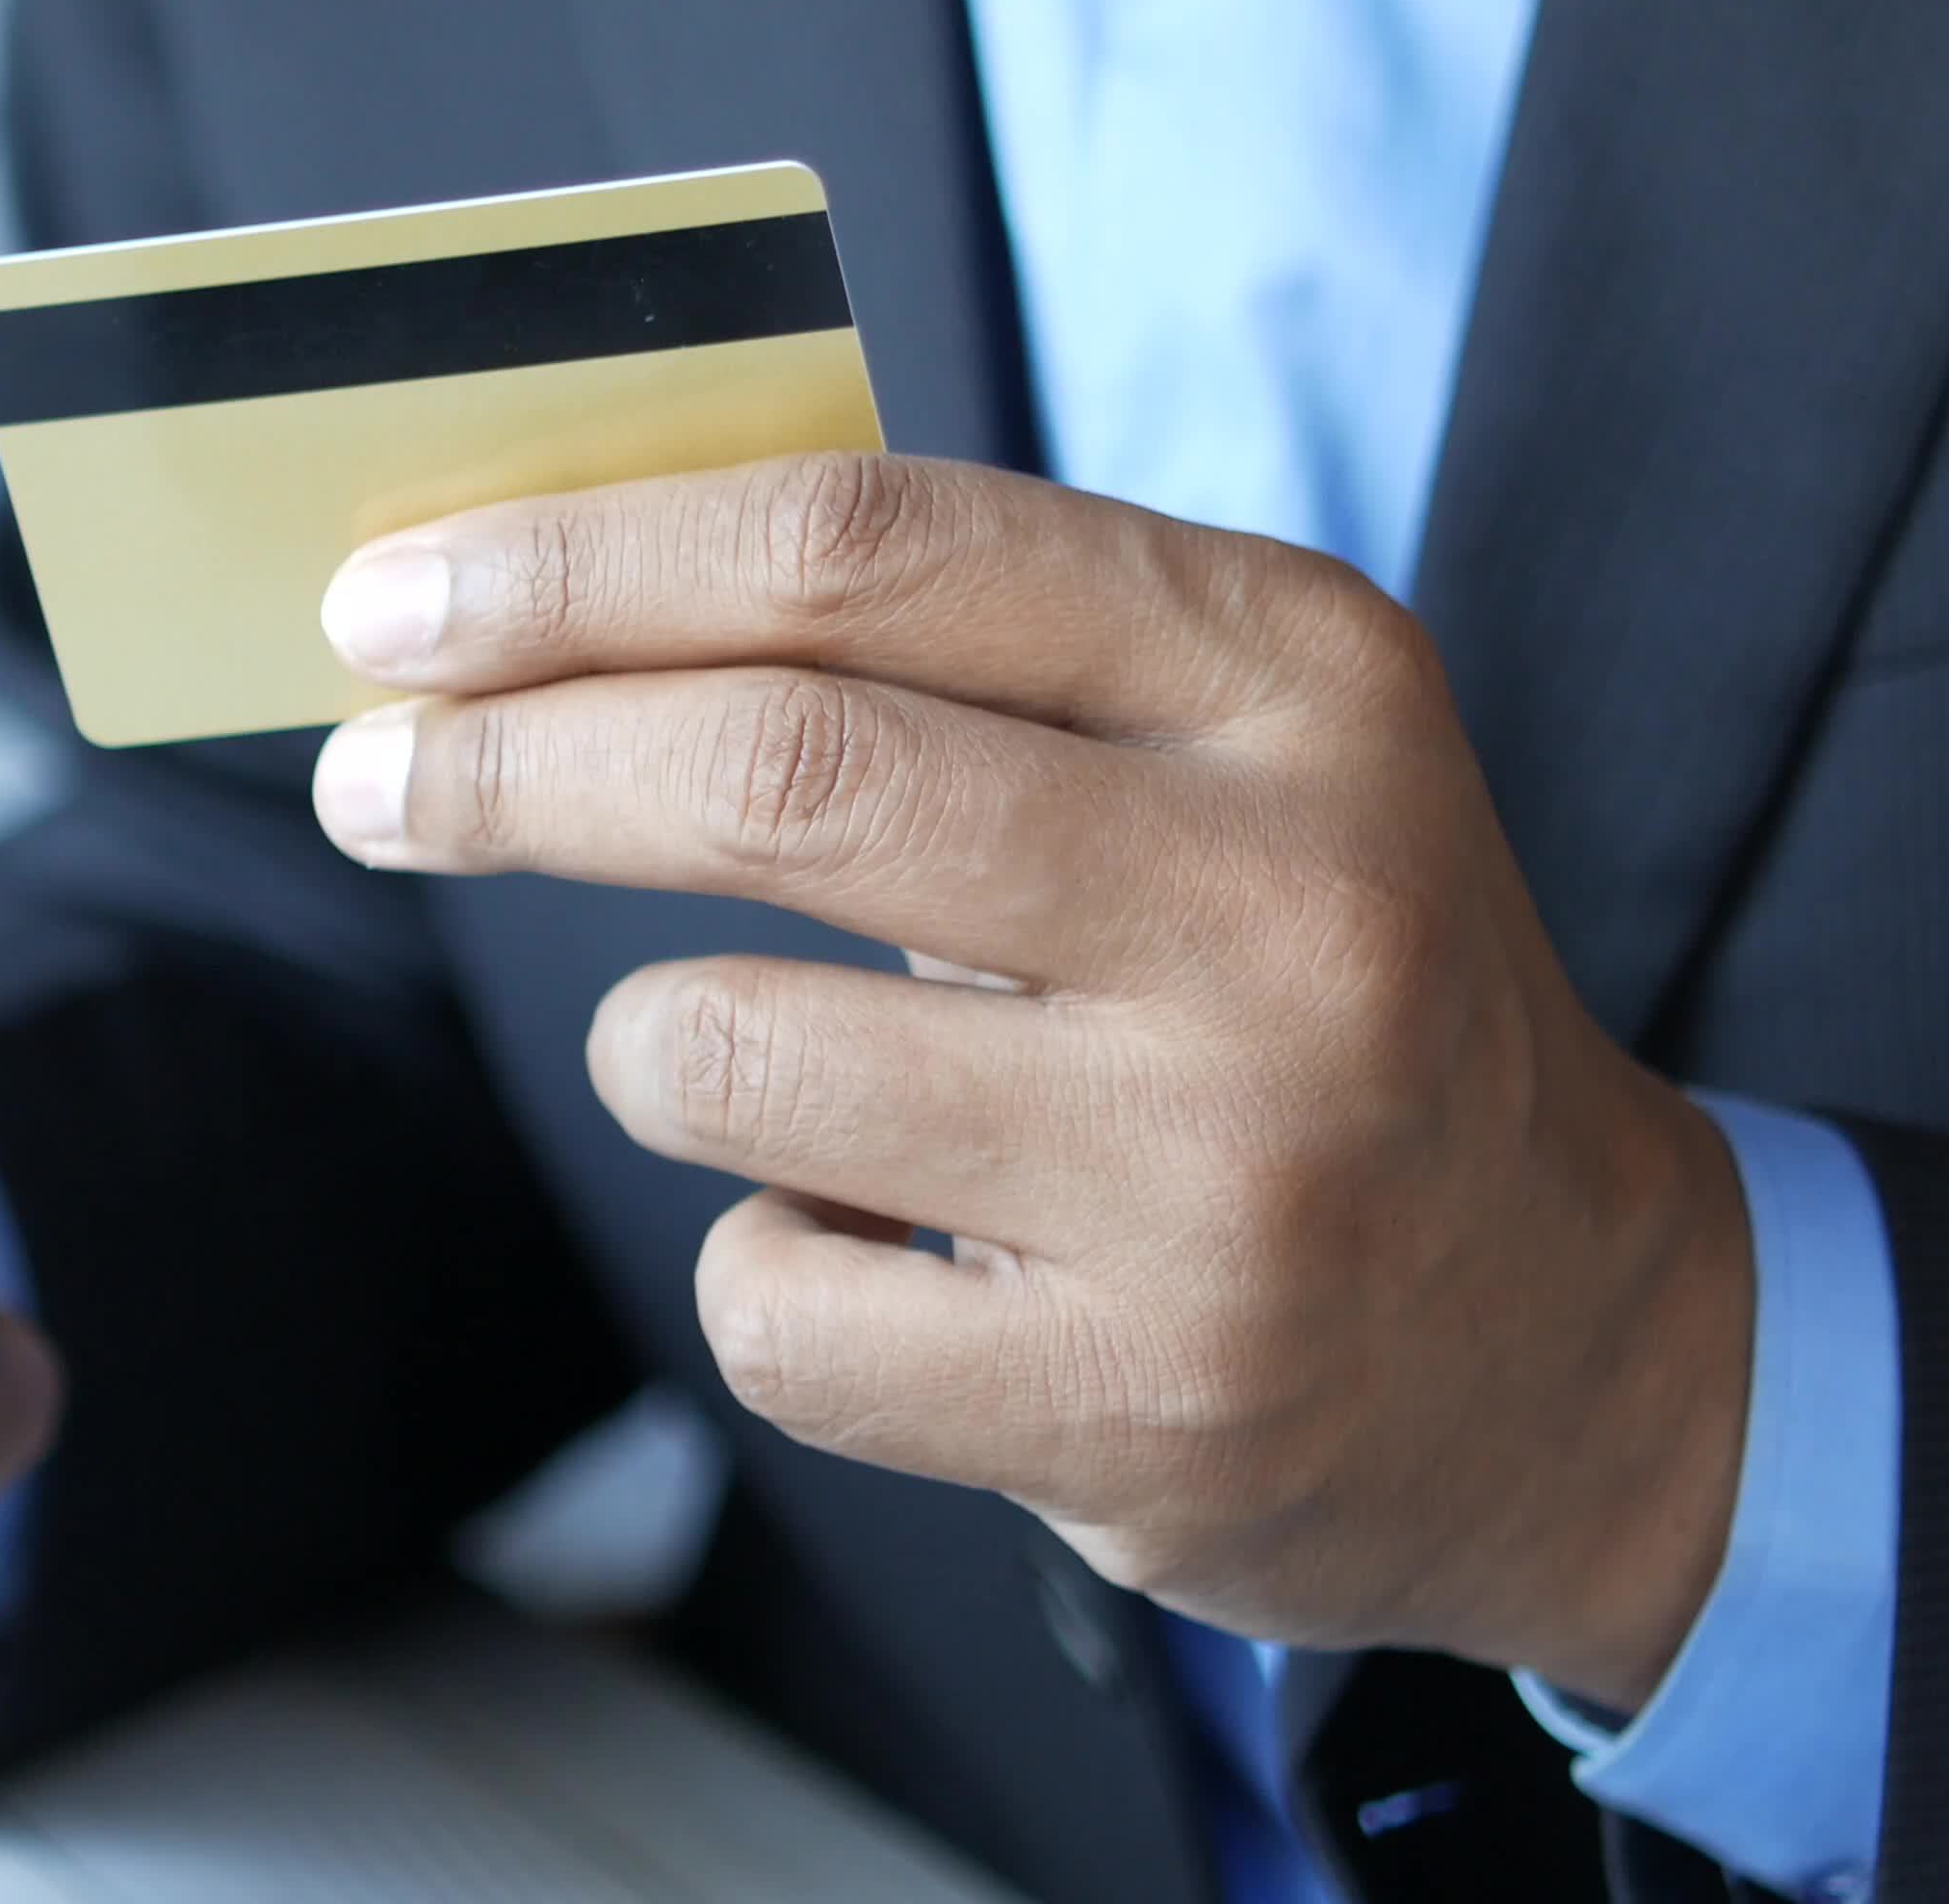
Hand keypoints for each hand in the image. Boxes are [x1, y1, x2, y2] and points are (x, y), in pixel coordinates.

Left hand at [308, 454, 1749, 1708]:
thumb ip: (946, 651)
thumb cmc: (1307, 990)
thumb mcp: (1220, 751)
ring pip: (716, 1053)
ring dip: (656, 1051)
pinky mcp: (1146, 1402)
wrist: (1572, 1346)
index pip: (863, 546)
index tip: (398, 602)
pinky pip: (767, 1306)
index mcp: (1295, 678)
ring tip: (767, 1069)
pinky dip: (761, 1261)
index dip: (581, 562)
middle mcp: (1288, 905)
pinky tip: (892, 1250)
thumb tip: (536, 601)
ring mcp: (1227, 1173)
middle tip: (375, 780)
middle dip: (505, 768)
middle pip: (772, 773)